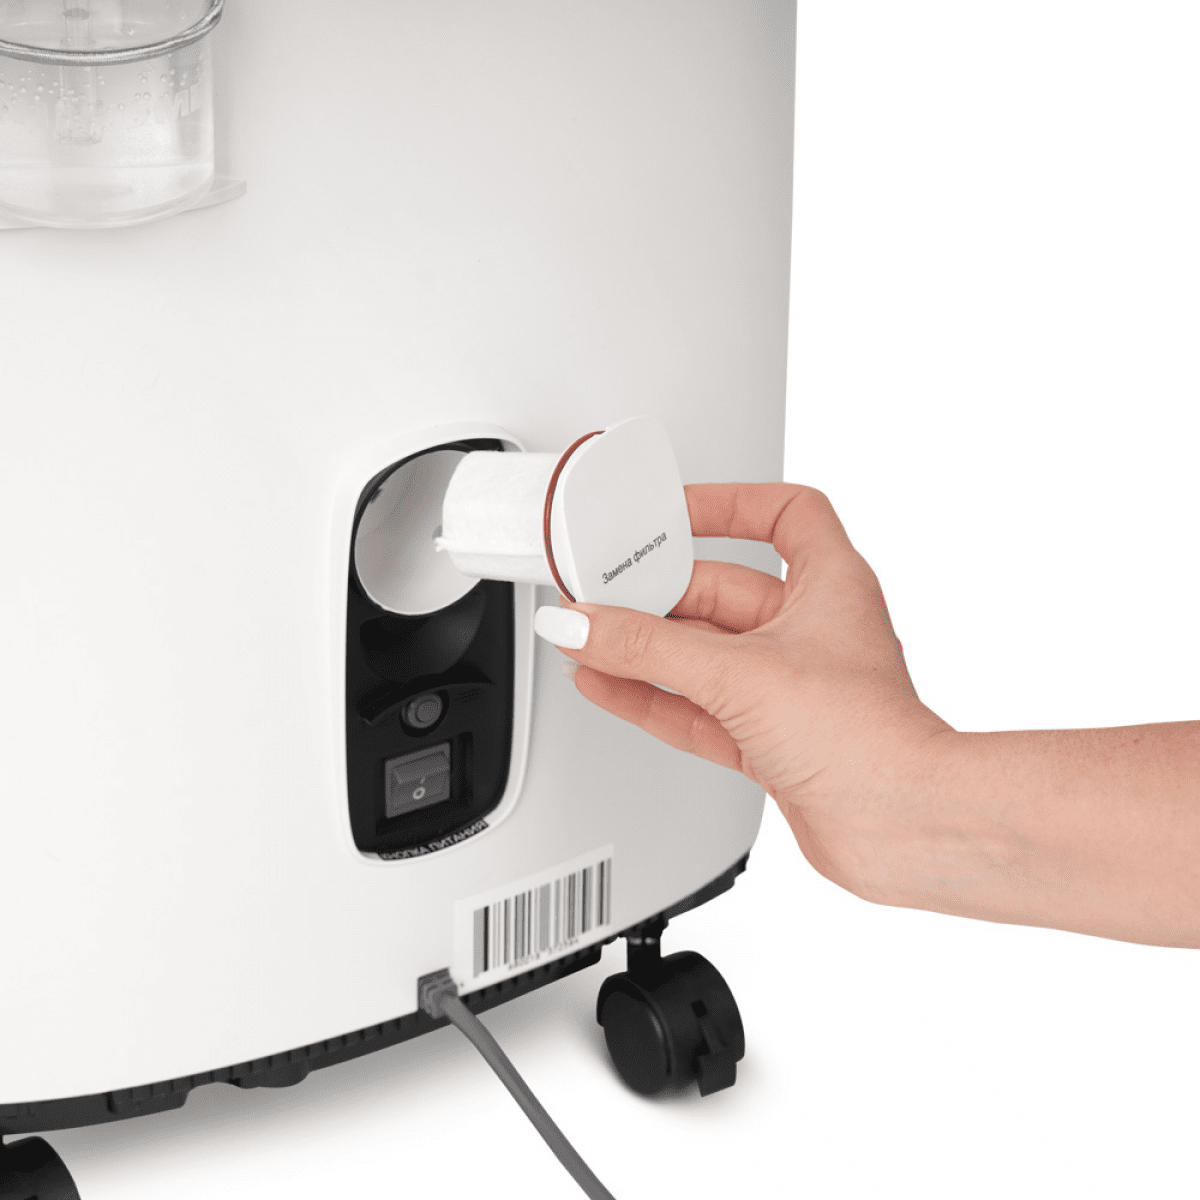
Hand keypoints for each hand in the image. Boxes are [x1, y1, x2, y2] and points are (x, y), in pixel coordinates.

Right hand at [533, 482, 953, 897]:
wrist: (902, 827)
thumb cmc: (870, 740)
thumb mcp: (740, 673)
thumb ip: (651, 647)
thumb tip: (587, 624)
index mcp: (831, 586)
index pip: (783, 515)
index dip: (728, 504)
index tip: (675, 512)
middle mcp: (811, 632)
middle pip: (719, 591)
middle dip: (656, 593)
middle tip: (601, 592)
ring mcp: (789, 689)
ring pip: (701, 655)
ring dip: (644, 648)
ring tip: (587, 637)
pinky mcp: (769, 740)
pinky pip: (696, 706)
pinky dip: (651, 695)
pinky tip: (608, 684)